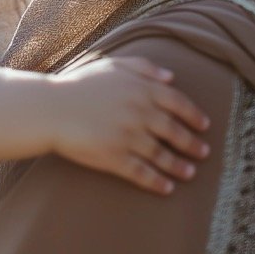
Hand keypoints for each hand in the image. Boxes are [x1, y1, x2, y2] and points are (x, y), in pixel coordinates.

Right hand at [50, 56, 209, 194]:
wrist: (50, 109)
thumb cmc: (79, 84)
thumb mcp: (112, 64)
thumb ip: (143, 67)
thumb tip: (171, 76)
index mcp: (141, 89)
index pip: (178, 103)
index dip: (194, 115)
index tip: (204, 125)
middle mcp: (139, 113)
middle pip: (174, 131)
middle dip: (192, 143)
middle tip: (203, 152)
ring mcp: (128, 137)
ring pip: (162, 155)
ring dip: (179, 166)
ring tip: (189, 173)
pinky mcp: (114, 158)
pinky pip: (142, 173)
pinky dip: (157, 182)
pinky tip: (167, 189)